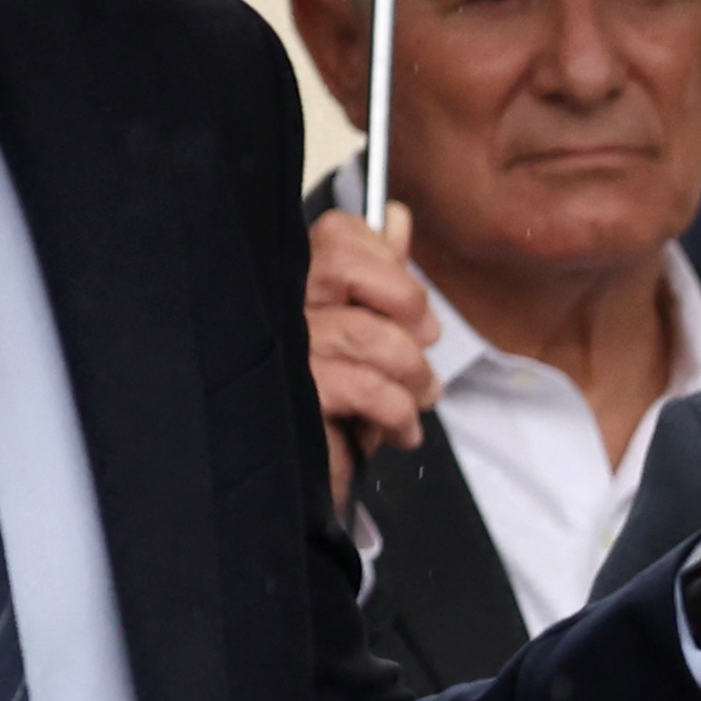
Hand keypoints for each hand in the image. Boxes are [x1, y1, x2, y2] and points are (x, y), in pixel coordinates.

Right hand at [303, 202, 436, 512]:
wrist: (294, 480)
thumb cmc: (333, 400)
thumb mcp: (365, 331)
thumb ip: (382, 272)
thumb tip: (398, 220)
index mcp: (295, 283)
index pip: (336, 233)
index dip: (386, 260)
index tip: (409, 302)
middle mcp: (276, 307)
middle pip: (343, 265)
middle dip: (406, 306)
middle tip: (423, 343)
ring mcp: (281, 351)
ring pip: (367, 333)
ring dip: (412, 372)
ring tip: (419, 395)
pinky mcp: (292, 397)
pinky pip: (364, 387)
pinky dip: (398, 410)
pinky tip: (398, 427)